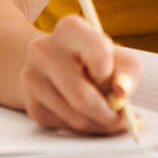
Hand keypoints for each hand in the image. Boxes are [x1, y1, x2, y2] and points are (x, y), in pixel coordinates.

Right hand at [19, 14, 142, 133]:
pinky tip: (88, 115)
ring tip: (108, 117)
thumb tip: (122, 93)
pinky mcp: (31, 104)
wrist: (54, 62)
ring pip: (74, 117)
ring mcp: (32, 77)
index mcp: (70, 29)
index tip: (121, 92)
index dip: (114, 79)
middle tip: (124, 122)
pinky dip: (83, 128)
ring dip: (98, 125)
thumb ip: (127, 71)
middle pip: (82, 96)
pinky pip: (64, 126)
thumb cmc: (93, 58)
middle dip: (109, 116)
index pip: (98, 54)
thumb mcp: (117, 55)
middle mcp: (44, 50)